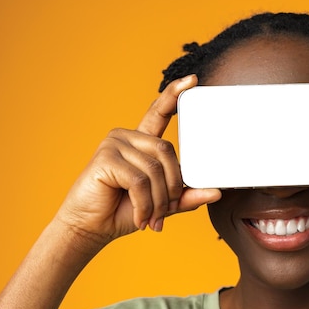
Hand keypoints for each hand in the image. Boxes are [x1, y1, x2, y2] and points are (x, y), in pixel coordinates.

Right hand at [54, 74, 220, 245]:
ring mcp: (113, 144)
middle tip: (165, 212)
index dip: (175, 94)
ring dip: (158, 201)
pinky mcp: (105, 158)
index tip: (193, 81)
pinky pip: (139, 180)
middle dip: (171, 187)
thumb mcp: (161, 204)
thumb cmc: (125, 211)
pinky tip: (140, 218)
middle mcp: (126, 137)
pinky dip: (144, 204)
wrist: (91, 227)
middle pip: (167, 151)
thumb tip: (217, 192)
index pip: (159, 112)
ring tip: (152, 218)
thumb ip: (185, 196)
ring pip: (154, 169)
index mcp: (141, 142)